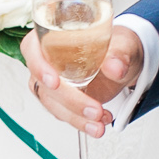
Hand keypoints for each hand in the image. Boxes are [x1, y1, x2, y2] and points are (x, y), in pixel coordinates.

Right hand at [23, 21, 141, 136]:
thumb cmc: (118, 45)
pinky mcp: (63, 100)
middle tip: (94, 109)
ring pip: (53, 103)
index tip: (54, 82)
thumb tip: (115, 67)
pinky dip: (82, 122)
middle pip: (44, 83)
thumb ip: (119, 53)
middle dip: (69, 100)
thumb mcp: (124, 43)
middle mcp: (48, 59)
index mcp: (53, 35)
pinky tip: (98, 123)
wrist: (126, 62)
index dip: (39, 66)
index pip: (32, 48)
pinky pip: (64, 113)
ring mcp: (54, 82)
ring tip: (101, 120)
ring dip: (76, 117)